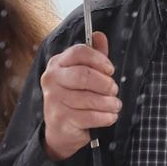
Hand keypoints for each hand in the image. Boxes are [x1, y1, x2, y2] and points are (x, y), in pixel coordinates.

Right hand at [41, 31, 120, 160]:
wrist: (60, 129)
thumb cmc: (74, 97)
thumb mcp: (83, 73)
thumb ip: (93, 55)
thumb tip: (99, 35)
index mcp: (57, 63)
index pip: (79, 52)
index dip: (99, 59)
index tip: (110, 70)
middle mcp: (51, 79)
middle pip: (84, 75)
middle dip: (105, 83)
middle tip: (113, 90)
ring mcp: (53, 99)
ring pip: (89, 98)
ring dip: (109, 103)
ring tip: (114, 105)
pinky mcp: (60, 118)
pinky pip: (90, 116)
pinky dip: (106, 117)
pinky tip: (109, 116)